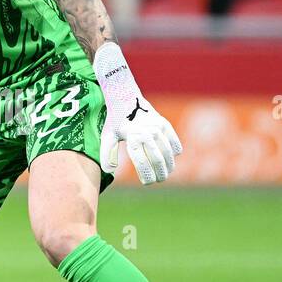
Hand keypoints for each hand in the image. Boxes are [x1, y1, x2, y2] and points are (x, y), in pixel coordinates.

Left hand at [93, 43, 182, 184]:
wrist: (126, 98)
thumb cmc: (115, 120)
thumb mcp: (107, 136)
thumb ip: (106, 154)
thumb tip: (108, 171)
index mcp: (133, 138)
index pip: (142, 163)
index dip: (147, 175)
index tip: (147, 183)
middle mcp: (147, 132)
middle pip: (158, 160)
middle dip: (160, 173)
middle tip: (159, 180)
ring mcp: (158, 128)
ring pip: (168, 152)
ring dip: (169, 165)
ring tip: (167, 172)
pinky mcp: (165, 124)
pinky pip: (174, 142)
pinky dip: (174, 151)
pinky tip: (172, 158)